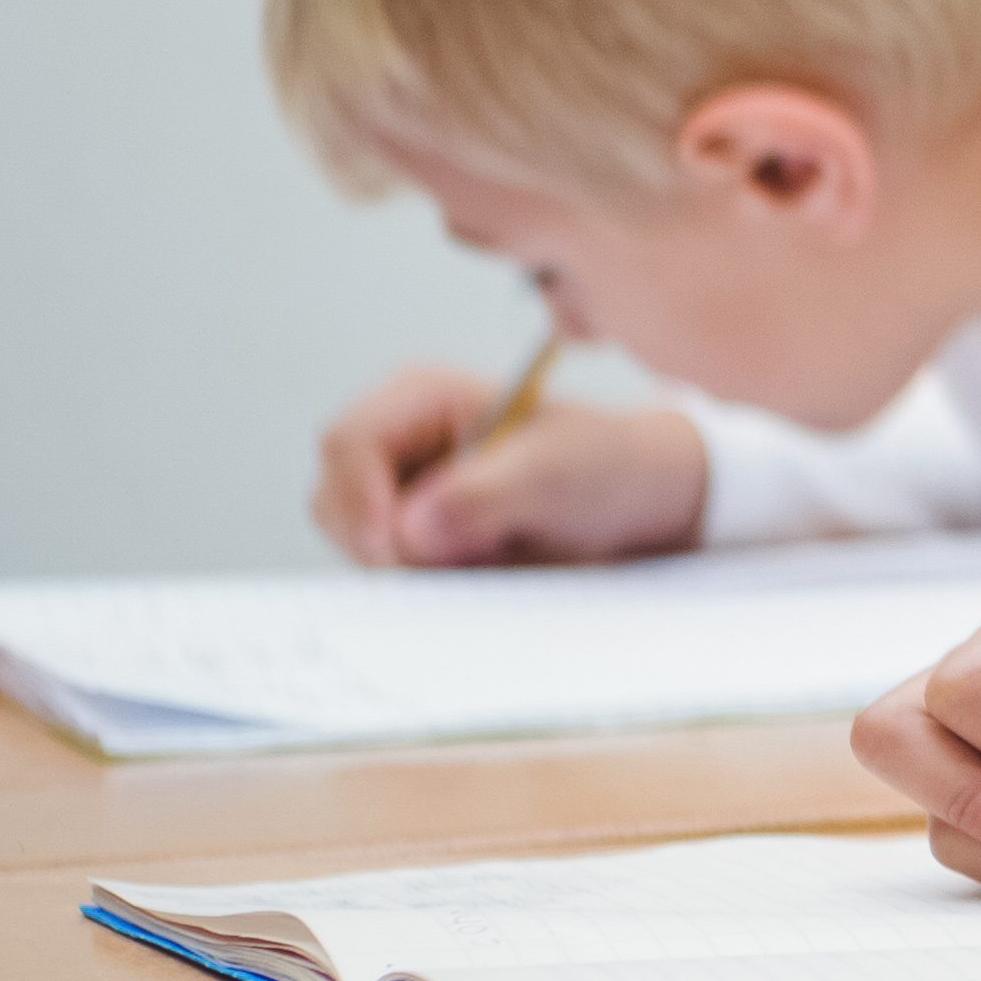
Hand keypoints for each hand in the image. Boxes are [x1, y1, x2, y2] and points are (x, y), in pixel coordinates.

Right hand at [309, 369, 709, 566]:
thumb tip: (410, 531)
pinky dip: (433, 583)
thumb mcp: (559, 473)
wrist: (643, 502)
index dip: (361, 500)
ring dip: (419, 567)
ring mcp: (402, 493)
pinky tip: (492, 568)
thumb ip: (484, 496)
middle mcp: (400, 443)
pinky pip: (393, 573)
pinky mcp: (416, 538)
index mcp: (421, 397)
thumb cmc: (608, 465)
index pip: (347, 443)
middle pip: (337, 502)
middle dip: (388, 544)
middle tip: (472, 558)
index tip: (395, 551)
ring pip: (360, 546)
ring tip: (499, 553)